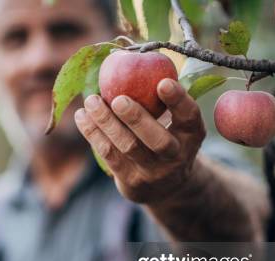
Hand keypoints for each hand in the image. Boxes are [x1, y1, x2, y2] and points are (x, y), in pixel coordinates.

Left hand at [74, 78, 205, 203]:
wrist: (165, 187)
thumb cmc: (166, 137)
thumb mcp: (175, 122)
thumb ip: (160, 99)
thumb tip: (130, 58)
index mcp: (191, 135)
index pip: (189, 117)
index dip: (178, 100)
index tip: (163, 82)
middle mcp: (177, 156)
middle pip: (158, 140)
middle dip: (137, 119)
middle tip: (118, 99)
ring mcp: (154, 173)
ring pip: (127, 147)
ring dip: (105, 122)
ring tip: (90, 101)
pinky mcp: (132, 182)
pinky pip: (109, 155)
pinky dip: (93, 134)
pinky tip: (82, 116)